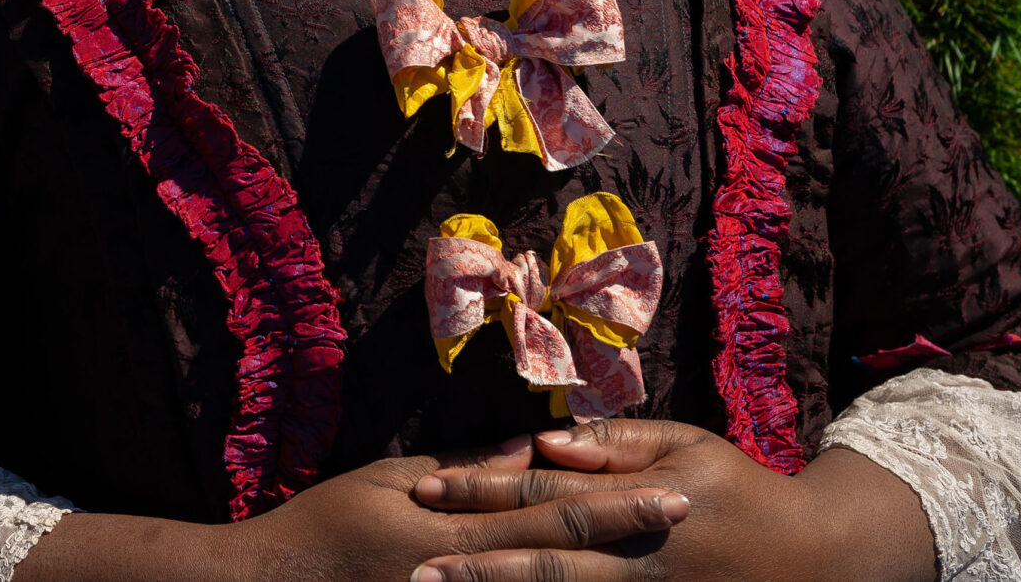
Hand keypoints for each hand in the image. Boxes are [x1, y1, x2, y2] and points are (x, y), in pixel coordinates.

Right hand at [17, 437, 688, 581]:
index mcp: (457, 528)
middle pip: (570, 554)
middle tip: (692, 519)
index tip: (673, 489)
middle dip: (633, 536)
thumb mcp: (388, 481)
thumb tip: (525, 451)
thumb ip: (460, 471)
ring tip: (670, 563)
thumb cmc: (328, 523)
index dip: (618, 501)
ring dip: (612, 575)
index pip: (554, 511)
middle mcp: (469, 572)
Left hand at [409, 419, 933, 581]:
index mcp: (639, 500)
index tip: (426, 490)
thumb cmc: (739, 489)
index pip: (545, 492)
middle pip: (545, 562)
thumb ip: (611, 445)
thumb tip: (539, 440)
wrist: (819, 559)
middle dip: (476, 569)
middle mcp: (641, 558)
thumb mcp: (684, 445)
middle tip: (413, 570)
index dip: (483, 491)